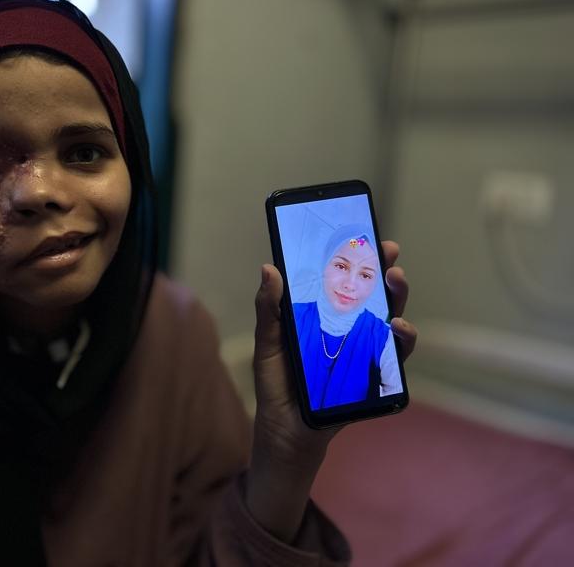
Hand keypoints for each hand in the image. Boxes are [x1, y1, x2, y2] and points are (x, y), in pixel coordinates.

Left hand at [244, 240, 416, 542]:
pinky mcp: (373, 380)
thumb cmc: (277, 384)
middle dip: (386, 275)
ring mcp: (364, 355)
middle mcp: (350, 331)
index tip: (370, 236)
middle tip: (389, 259)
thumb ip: (269, 310)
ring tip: (395, 289)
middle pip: (375, 298)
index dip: (360, 259)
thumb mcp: (268, 344)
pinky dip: (401, 345)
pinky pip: (395, 361)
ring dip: (399, 305)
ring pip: (391, 324)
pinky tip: (398, 332)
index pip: (346, 282)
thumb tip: (270, 268)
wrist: (285, 434)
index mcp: (325, 317)